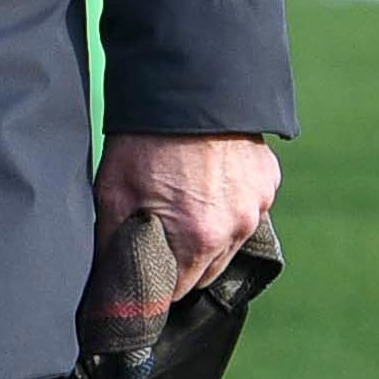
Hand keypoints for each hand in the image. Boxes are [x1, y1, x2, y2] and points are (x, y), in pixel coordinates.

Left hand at [93, 130, 278, 298]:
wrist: (188, 88)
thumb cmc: (144, 142)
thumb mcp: (113, 193)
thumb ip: (115, 244)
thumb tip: (110, 279)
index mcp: (198, 240)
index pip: (178, 290)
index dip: (158, 284)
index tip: (145, 271)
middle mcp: (236, 230)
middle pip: (207, 271)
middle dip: (183, 261)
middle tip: (160, 232)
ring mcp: (258, 205)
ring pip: (230, 243)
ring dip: (209, 235)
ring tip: (184, 204)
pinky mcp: (268, 181)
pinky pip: (248, 209)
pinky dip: (230, 205)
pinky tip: (208, 182)